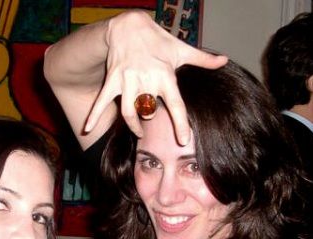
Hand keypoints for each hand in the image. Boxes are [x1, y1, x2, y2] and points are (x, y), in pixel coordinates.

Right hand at [86, 10, 226, 143]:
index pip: (175, 104)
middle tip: (153, 125)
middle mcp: (146, 80)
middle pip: (148, 112)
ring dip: (133, 125)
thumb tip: (224, 61)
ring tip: (139, 132)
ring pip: (128, 112)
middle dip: (150, 120)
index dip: (180, 123)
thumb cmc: (157, 40)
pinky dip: (94, 114)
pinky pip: (102, 100)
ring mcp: (127, 80)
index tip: (183, 139)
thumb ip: (202, 60)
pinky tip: (87, 128)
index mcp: (165, 76)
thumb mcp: (180, 49)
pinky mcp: (112, 80)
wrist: (129, 25)